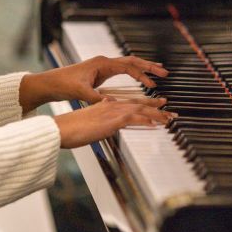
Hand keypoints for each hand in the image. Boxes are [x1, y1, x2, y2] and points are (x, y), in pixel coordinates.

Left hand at [20, 56, 167, 111]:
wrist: (50, 83)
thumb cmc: (63, 84)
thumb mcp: (80, 92)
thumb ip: (96, 97)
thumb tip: (110, 103)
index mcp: (102, 63)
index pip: (128, 66)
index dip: (142, 74)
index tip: (153, 83)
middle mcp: (104, 62)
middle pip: (132, 61)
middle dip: (149, 67)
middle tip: (164, 72)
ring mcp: (102, 67)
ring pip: (128, 65)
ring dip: (143, 69)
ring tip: (157, 75)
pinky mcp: (100, 73)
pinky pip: (122, 71)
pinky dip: (134, 74)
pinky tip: (140, 80)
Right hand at [53, 96, 175, 148]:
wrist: (61, 129)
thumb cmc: (72, 128)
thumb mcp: (90, 121)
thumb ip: (102, 120)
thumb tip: (110, 123)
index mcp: (107, 105)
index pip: (130, 102)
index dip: (145, 103)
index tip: (157, 104)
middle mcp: (111, 106)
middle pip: (138, 104)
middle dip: (156, 107)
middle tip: (170, 110)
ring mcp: (112, 112)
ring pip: (139, 110)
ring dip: (156, 114)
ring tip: (169, 118)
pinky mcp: (110, 121)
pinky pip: (132, 119)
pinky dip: (145, 121)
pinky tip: (155, 125)